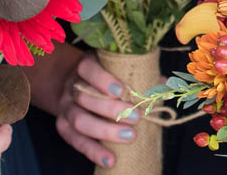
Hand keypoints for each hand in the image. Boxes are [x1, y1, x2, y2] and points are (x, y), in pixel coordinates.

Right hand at [55, 53, 146, 167]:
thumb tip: (164, 83)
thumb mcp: (117, 68)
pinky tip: (109, 160)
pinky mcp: (63, 126)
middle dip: (110, 109)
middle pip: (85, 97)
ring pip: (79, 120)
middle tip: (136, 117)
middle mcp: (72, 86)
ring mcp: (66, 107)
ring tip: (129, 136)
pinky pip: (75, 141)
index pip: (88, 69)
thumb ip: (138, 74)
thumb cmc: (104, 77)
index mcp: (85, 66)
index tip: (121, 90)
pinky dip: (93, 152)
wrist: (73, 87)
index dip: (102, 79)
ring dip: (105, 131)